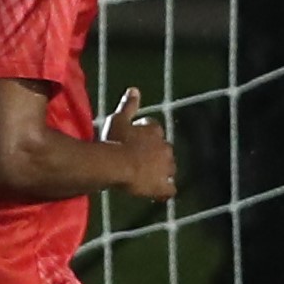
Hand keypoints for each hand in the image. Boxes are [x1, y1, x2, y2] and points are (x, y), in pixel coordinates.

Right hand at [103, 87, 180, 203]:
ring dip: (160, 172)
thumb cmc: (115, 141)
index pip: (153, 129)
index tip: (132, 139)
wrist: (117, 165)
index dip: (143, 134)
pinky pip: (169, 190)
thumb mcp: (118, 119)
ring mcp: (166, 168)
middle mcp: (165, 147)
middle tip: (137, 160)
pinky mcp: (163, 186)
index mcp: (155, 130)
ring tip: (146, 177)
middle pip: (163, 150)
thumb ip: (128, 105)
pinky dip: (164, 192)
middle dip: (155, 154)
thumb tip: (134, 89)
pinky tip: (157, 194)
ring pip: (168, 169)